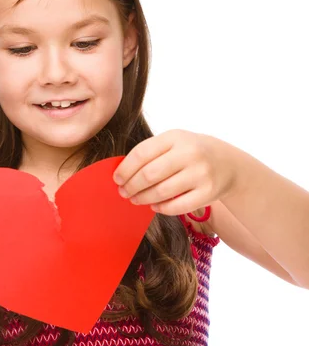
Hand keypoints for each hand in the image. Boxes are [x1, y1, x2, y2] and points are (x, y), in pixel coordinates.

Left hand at [112, 129, 239, 215]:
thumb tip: (122, 173)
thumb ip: (151, 153)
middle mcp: (190, 153)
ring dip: (143, 198)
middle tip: (123, 192)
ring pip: (161, 192)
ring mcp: (200, 173)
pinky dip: (161, 208)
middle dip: (131, 186)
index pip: (142, 153)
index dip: (125, 169)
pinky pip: (177, 206)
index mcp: (176, 137)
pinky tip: (154, 205)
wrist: (229, 164)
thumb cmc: (191, 153)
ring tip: (135, 199)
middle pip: (149, 174)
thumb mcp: (175, 143)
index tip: (117, 179)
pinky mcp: (208, 193)